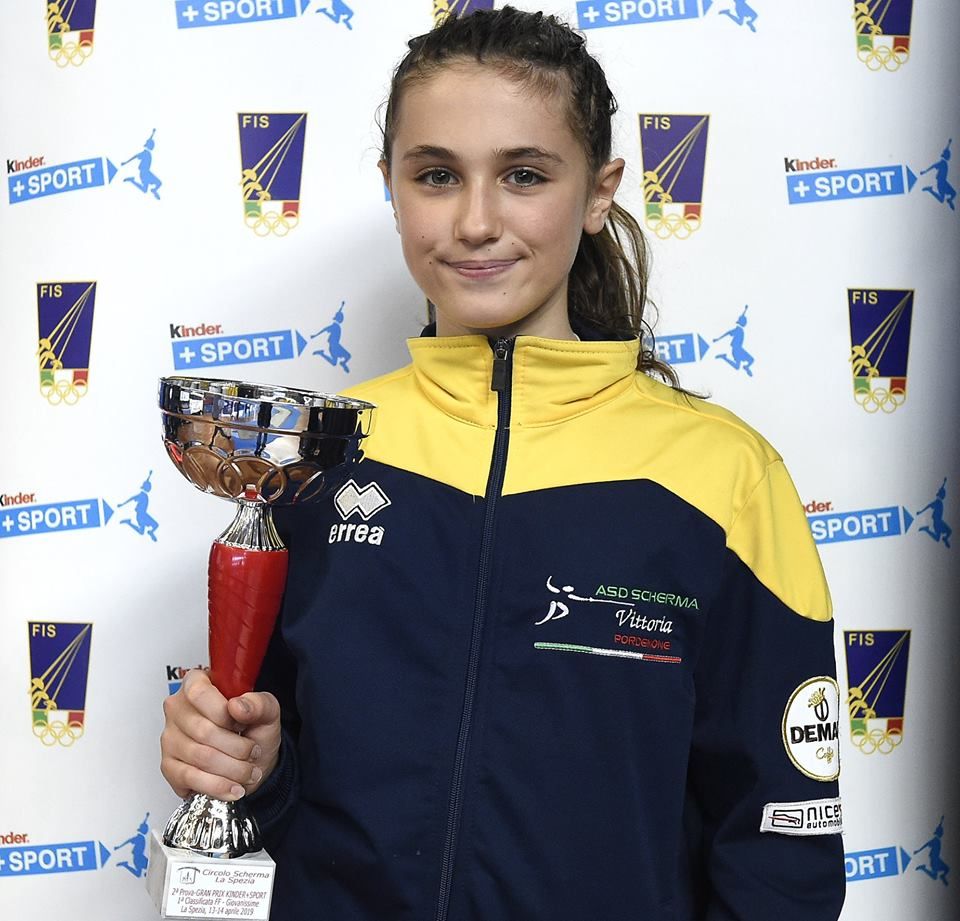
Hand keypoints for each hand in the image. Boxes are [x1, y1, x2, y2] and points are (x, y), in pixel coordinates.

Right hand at [160, 669, 280, 801]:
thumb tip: (238, 706)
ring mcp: (170, 738)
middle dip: (236, 747)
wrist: (253, 760)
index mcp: (198, 684)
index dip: (223, 712)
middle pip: (203, 730)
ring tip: (249, 771)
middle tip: (253, 752)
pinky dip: (217, 786)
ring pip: (199, 757)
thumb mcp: (267, 710)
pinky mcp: (169, 766)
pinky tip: (233, 787)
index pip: (199, 693)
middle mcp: (178, 709)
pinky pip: (190, 778)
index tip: (241, 724)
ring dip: (231, 769)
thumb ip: (258, 703)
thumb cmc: (255, 729)